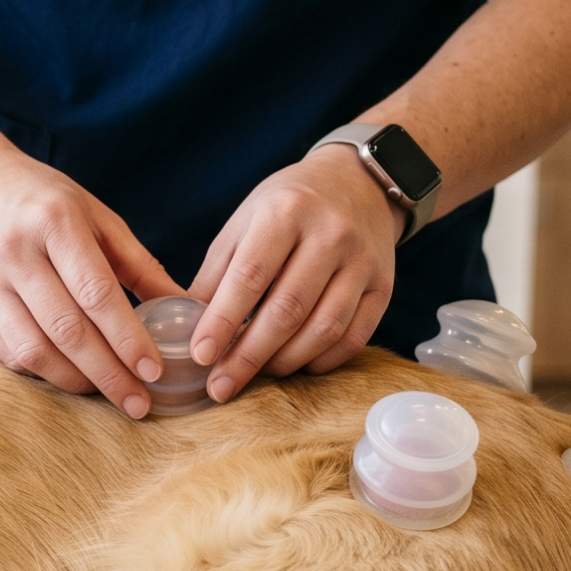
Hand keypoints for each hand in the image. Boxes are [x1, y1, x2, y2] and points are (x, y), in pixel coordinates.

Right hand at [0, 151, 183, 415]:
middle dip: (107, 373)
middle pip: (66, 329)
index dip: (127, 338)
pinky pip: (7, 351)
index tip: (154, 371)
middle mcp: (15, 252)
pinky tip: (68, 374)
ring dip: (74, 380)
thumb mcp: (93, 214)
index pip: (96, 293)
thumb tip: (185, 308)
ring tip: (105, 392)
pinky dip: (42, 371)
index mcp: (55, 222)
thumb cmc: (39, 198)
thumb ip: (137, 263)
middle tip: (138, 403)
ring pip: (33, 350)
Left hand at [187, 146, 405, 402]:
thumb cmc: (287, 207)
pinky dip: (322, 361)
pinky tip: (296, 366)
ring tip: (256, 375)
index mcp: (285, 213)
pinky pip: (354, 337)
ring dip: (284, 362)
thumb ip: (217, 273)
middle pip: (287, 309)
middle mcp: (330, 235)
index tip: (200, 356)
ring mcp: (362, 262)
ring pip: (323, 328)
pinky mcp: (383, 287)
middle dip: (248, 356)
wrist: (357, 184)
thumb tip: (187, 328)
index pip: (250, 276)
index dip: (223, 321)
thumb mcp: (243, 222)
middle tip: (220, 386)